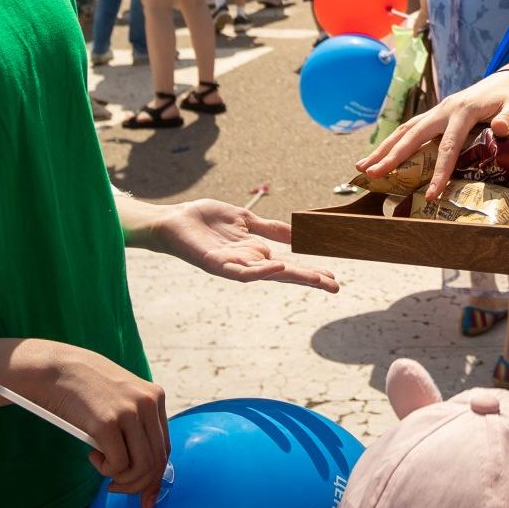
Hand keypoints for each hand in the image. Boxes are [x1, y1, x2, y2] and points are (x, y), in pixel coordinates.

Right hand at [9, 340, 170, 506]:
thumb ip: (137, 429)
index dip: (156, 477)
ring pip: (140, 466)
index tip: (145, 498)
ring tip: (104, 469)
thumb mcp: (122, 403)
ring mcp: (129, 412)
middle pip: (156, 461)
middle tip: (116, 489)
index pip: (164, 448)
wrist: (60, 370)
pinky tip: (93, 455)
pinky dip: (106, 469)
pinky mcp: (107, 422)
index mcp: (156, 398)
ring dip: (122, 480)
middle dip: (138, 485)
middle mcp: (148, 403)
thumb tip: (148, 475)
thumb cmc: (89, 393)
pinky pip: (117, 464)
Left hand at [151, 198, 339, 290]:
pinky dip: (261, 271)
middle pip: (285, 273)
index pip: (290, 264)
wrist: (173, 220)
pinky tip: (279, 265)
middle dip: (310, 280)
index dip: (311, 270)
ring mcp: (233, 265)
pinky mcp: (216, 263)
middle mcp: (248, 262)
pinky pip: (242, 272)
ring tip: (317, 279)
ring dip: (294, 276)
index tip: (334, 277)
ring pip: (269, 274)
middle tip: (335, 287)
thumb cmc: (205, 220)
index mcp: (255, 252)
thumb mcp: (246, 220)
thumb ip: (270, 228)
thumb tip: (297, 234)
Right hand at [357, 69, 508, 197]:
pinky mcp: (438, 114)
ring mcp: (439, 111)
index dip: (438, 172)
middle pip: (413, 135)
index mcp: (463, 111)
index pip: (447, 147)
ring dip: (385, 147)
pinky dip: (395, 141)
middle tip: (370, 174)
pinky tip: (382, 154)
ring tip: (363, 166)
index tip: (431, 195)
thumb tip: (500, 128)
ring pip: (406, 130)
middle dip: (391, 156)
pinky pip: (412, 128)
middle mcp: (445, 109)